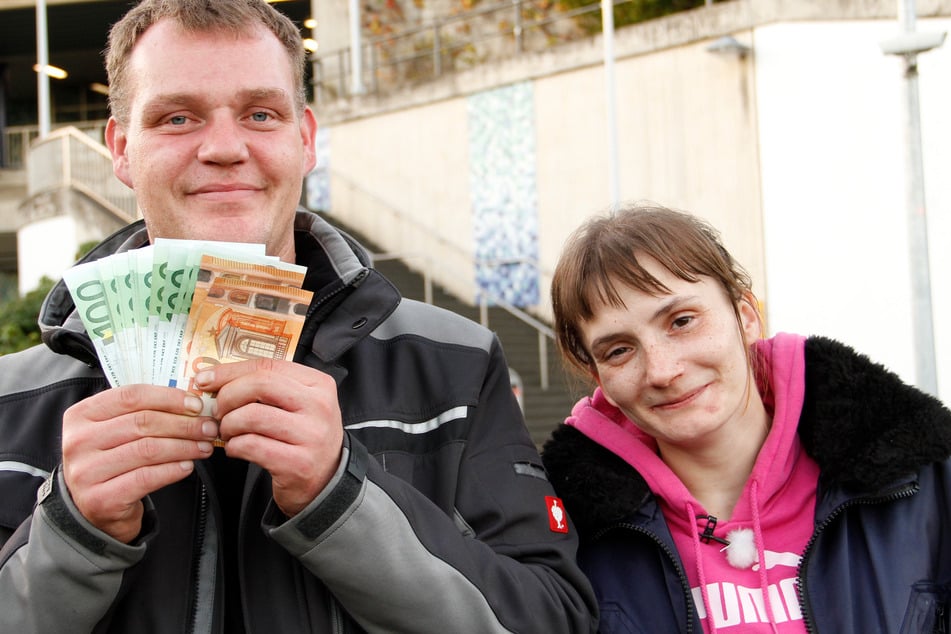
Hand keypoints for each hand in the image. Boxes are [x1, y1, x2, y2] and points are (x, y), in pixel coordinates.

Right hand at [62, 386, 217, 542]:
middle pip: (142, 423)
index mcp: (81, 415)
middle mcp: (78, 441)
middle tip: (209, 428)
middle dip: (184, 424)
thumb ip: (143, 413)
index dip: (168, 398)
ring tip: (204, 447)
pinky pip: (146, 478)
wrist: (92, 509)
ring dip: (184, 447)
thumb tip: (191, 404)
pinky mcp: (100, 499)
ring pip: (148, 450)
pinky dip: (172, 470)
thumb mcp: (116, 431)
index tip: (196, 405)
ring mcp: (86, 472)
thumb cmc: (112, 461)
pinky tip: (187, 466)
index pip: (131, 396)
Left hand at [192, 359, 343, 517]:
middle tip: (217, 410)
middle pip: (260, 385)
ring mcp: (310, 435)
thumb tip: (217, 378)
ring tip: (228, 432)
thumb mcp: (300, 404)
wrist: (326, 480)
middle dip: (228, 396)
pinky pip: (251, 445)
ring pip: (252, 415)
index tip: (206, 379)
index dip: (231, 371)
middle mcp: (319, 406)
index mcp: (319, 384)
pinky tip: (236, 449)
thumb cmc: (305, 437)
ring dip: (228, 424)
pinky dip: (234, 446)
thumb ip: (269, 388)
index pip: (268, 366)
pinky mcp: (297, 463)